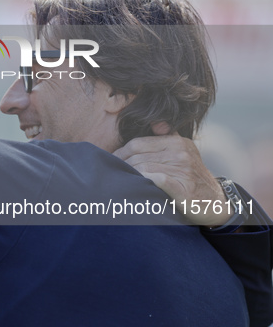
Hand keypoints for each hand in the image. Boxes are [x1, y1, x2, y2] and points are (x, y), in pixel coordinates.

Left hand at [113, 130, 230, 226]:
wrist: (216, 203)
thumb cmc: (191, 178)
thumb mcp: (184, 152)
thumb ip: (168, 137)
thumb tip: (155, 123)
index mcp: (177, 142)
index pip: (137, 143)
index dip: (120, 153)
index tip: (110, 161)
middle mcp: (181, 152)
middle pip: (137, 156)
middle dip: (121, 165)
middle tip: (110, 173)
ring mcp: (184, 170)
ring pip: (143, 168)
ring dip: (128, 175)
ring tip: (118, 181)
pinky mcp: (185, 188)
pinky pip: (157, 180)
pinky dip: (144, 181)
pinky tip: (136, 186)